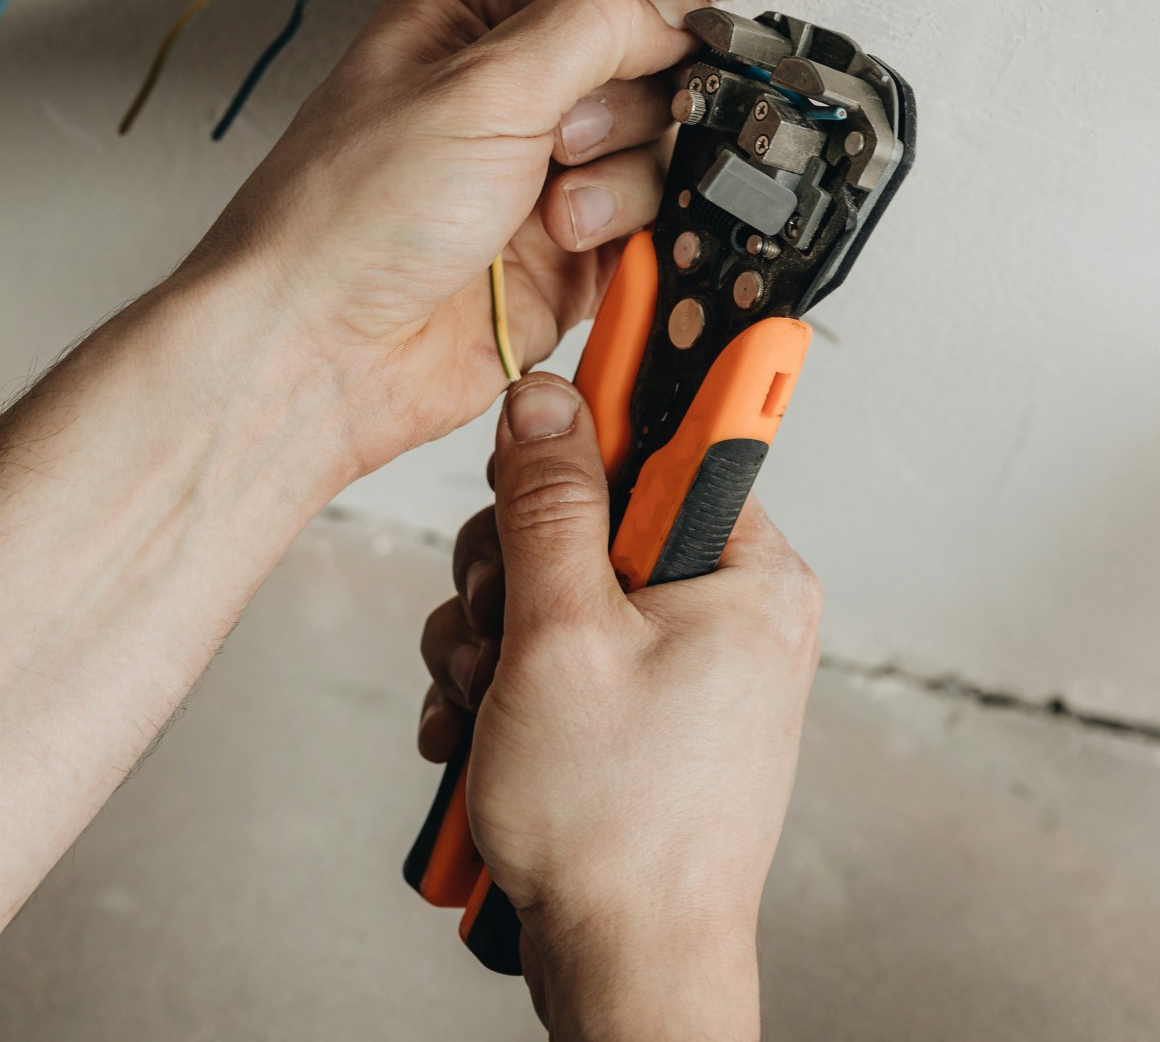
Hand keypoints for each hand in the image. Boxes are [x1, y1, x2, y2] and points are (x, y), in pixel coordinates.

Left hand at [186, 0, 700, 486]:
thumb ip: (594, 25)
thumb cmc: (349, 216)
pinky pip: (646, 225)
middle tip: (562, 140)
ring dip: (619, 179)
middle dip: (623, 106)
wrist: (323, 352)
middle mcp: (512, 97)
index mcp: (473, 25)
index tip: (652, 39)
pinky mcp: (569, 254)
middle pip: (643, 66)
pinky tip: (569, 247)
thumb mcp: (479, 84)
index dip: (638, 6)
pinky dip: (625, 235)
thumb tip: (677, 7)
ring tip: (553, 213)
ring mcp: (543, 177)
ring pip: (653, 148)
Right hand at [418, 374, 822, 1039]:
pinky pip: (557, 649)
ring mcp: (681, 662)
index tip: (571, 371)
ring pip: (558, 584)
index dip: (608, 409)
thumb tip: (545, 400)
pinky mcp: (638, 708)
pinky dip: (504, 682)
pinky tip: (475, 730)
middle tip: (496, 626)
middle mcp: (725, 608)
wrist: (626, 972)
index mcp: (745, 573)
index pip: (680, 437)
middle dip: (514, 569)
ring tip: (481, 702)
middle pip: (592, 513)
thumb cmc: (618, 826)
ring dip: (493, 635)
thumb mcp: (561, 635)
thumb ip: (548, 505)